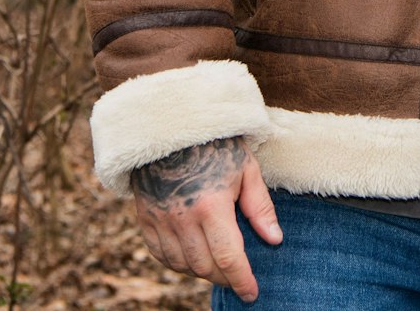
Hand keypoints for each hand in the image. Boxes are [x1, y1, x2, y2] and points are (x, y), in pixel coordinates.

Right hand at [129, 136, 281, 302]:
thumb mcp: (247, 169)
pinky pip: (160, 255)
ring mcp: (160, 220)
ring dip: (202, 272)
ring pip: (182, 264)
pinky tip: (192, 259)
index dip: (241, 280)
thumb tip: (274, 240)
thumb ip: (260, 208)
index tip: (252, 293)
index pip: (228, 257)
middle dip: (225, 278)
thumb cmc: (216, 145)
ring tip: (219, 267)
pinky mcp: (145, 218)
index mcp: (212, 206)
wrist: (172, 125)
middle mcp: (182, 218)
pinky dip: (178, 263)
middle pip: (204, 266)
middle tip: (239, 278)